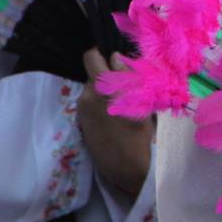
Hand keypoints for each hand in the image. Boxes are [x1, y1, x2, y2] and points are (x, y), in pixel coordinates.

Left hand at [78, 50, 154, 201]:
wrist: (127, 167)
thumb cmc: (140, 133)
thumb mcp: (140, 101)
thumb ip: (126, 76)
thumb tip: (115, 57)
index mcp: (102, 87)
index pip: (91, 56)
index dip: (103, 55)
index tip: (116, 61)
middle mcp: (87, 96)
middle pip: (92, 73)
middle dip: (106, 74)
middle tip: (124, 85)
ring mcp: (82, 110)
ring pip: (92, 89)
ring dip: (104, 90)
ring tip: (122, 103)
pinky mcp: (81, 122)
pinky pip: (90, 103)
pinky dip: (100, 104)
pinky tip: (113, 116)